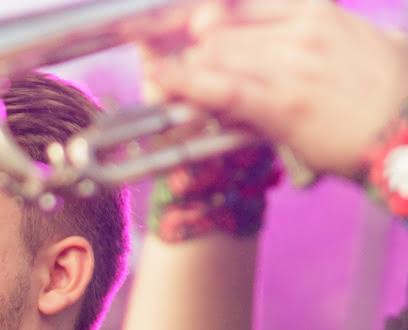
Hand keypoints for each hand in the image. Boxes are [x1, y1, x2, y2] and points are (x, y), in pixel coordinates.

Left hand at [144, 0, 407, 177]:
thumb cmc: (386, 93)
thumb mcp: (360, 41)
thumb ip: (318, 30)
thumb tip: (294, 25)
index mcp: (316, 11)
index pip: (242, 3)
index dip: (208, 19)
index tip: (185, 28)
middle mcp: (302, 31)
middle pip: (219, 30)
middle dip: (188, 51)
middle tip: (167, 63)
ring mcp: (293, 66)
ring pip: (215, 56)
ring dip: (185, 72)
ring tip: (165, 80)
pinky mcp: (283, 105)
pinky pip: (221, 87)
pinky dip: (184, 81)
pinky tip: (159, 76)